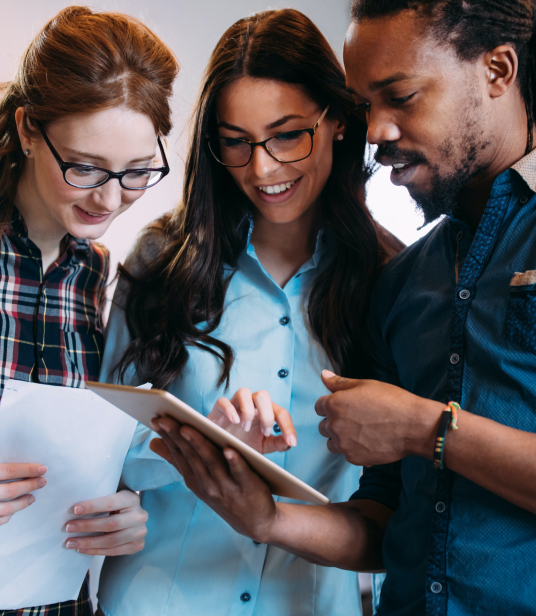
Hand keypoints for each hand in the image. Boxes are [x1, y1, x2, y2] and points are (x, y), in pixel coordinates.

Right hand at [0, 463, 47, 525]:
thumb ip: (3, 468)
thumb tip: (22, 465)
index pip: (10, 471)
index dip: (28, 470)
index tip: (43, 469)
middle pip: (11, 490)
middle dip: (30, 486)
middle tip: (43, 482)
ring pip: (7, 508)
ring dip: (22, 503)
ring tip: (32, 498)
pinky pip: (0, 520)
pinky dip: (9, 515)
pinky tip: (14, 510)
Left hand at [65, 490, 147, 554]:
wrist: (136, 518)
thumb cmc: (118, 505)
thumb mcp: (114, 496)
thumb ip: (101, 499)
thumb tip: (75, 508)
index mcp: (132, 499)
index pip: (110, 503)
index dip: (92, 506)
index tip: (74, 510)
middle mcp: (139, 516)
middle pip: (110, 524)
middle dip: (86, 526)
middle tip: (68, 528)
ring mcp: (140, 532)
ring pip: (110, 541)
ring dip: (88, 543)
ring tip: (71, 542)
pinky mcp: (137, 545)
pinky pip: (113, 551)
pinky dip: (95, 551)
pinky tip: (82, 549)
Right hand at [149, 417, 277, 542]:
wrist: (256, 523)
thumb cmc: (225, 494)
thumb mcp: (199, 481)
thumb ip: (179, 461)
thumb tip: (153, 443)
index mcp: (195, 480)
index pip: (179, 454)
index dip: (167, 437)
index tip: (157, 419)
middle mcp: (207, 485)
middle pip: (191, 456)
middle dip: (177, 436)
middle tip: (166, 418)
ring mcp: (227, 488)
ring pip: (211, 462)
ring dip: (199, 444)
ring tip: (188, 428)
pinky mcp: (248, 488)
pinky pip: (240, 473)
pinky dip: (234, 461)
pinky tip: (229, 449)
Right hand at [208, 388, 296, 453]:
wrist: (221, 449)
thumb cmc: (244, 443)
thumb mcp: (263, 446)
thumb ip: (277, 443)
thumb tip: (290, 443)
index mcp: (265, 411)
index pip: (281, 412)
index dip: (288, 426)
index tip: (292, 442)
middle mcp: (251, 404)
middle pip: (263, 395)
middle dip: (267, 415)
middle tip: (265, 433)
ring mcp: (234, 404)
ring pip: (244, 392)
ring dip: (248, 410)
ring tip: (246, 428)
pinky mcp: (218, 410)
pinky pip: (222, 401)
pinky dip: (229, 409)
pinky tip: (234, 421)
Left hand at [315, 370, 441, 465]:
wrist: (413, 425)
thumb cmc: (391, 401)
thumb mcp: (365, 385)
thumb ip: (340, 382)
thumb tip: (323, 375)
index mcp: (334, 404)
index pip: (319, 406)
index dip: (331, 405)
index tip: (344, 407)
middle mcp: (334, 425)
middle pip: (324, 426)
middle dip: (335, 422)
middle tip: (356, 419)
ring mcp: (343, 444)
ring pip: (332, 442)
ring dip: (341, 438)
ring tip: (361, 432)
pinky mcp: (354, 458)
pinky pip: (346, 454)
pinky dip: (354, 450)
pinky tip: (369, 442)